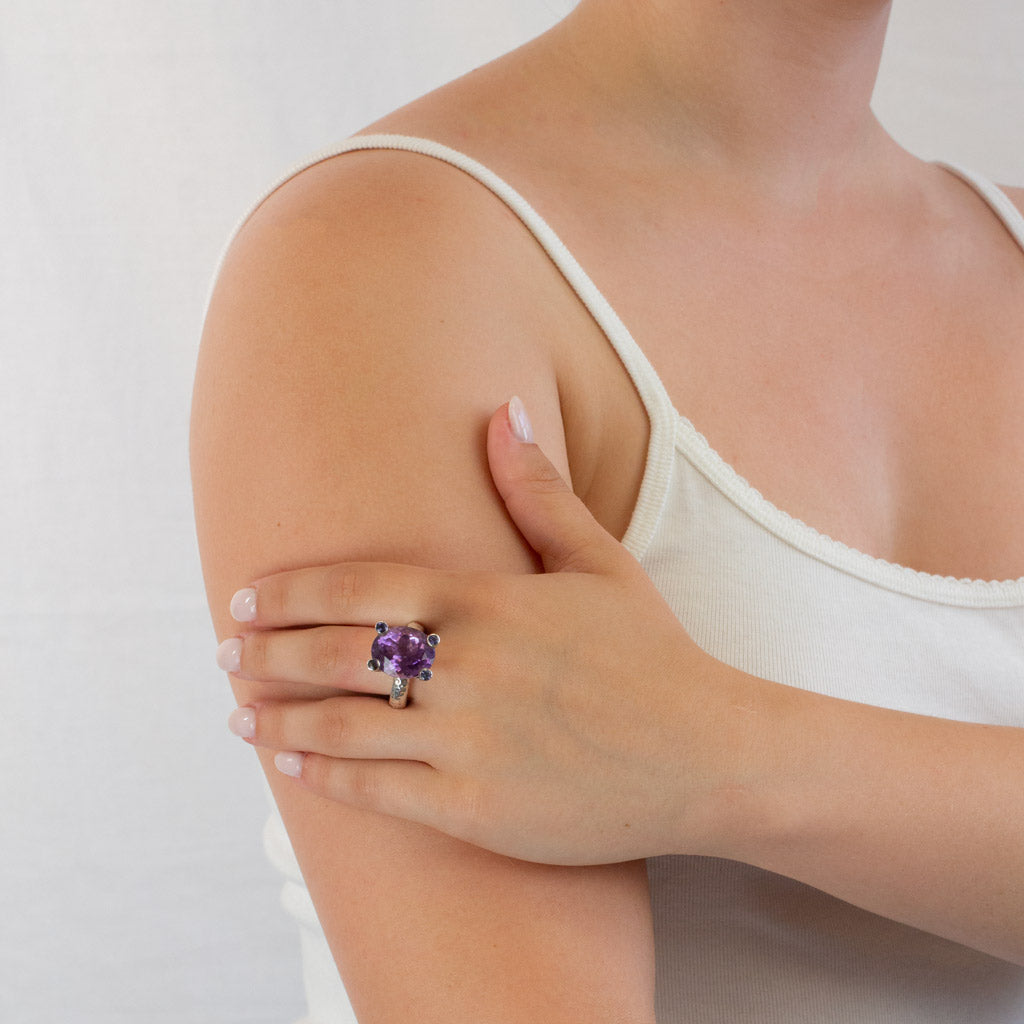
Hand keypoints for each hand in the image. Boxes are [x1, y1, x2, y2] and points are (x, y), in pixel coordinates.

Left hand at [219, 399, 756, 865]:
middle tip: (225, 653)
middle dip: (266, 653)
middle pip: (333, 655)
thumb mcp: (599, 562)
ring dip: (277, 719)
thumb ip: (538, 491)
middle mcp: (466, 667)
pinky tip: (292, 768)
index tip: (247, 598)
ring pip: (340, 727)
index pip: (358, 588)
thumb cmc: (652, 653)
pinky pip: (376, 792)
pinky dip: (323, 777)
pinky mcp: (476, 807)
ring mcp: (468, 741)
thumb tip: (501, 409)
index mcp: (487, 601)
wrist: (708, 756)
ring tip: (239, 713)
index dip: (290, 592)